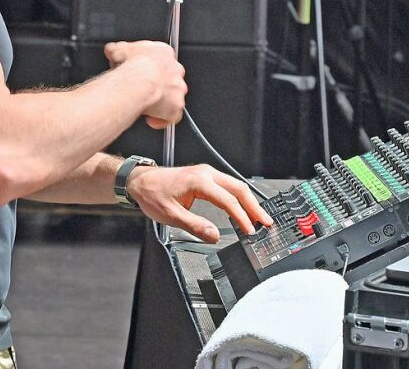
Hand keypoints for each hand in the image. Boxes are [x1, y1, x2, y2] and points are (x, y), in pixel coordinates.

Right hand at [103, 40, 186, 127]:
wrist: (139, 80)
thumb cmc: (132, 64)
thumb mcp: (119, 50)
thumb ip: (117, 50)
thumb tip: (111, 50)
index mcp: (164, 53)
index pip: (162, 60)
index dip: (152, 68)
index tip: (142, 73)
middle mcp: (175, 70)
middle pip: (170, 78)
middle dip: (158, 84)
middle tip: (144, 90)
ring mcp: (177, 89)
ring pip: (173, 96)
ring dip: (161, 101)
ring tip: (146, 105)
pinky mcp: (176, 106)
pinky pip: (173, 116)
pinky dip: (163, 120)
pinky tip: (152, 120)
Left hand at [126, 164, 272, 241]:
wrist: (141, 181)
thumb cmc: (153, 194)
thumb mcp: (170, 215)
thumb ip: (194, 225)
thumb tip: (214, 235)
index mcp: (199, 181)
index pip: (228, 200)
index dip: (241, 217)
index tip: (250, 230)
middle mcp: (206, 173)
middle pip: (239, 189)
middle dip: (254, 206)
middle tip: (266, 222)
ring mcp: (207, 173)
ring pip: (236, 185)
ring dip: (249, 201)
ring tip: (259, 218)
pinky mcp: (205, 176)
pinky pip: (228, 185)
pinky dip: (239, 197)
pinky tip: (243, 208)